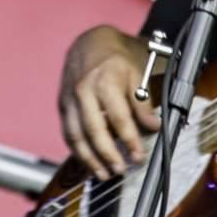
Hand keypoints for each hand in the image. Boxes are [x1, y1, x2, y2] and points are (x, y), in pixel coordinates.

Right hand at [59, 27, 160, 178]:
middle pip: (93, 130)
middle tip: (120, 171)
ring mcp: (69, 99)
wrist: (89, 42)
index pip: (118, 118)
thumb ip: (143, 102)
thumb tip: (154, 126)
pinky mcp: (62, 105)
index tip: (138, 157)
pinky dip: (77, 151)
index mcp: (104, 81)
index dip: (129, 140)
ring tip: (104, 174)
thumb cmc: (115, 58)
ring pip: (75, 135)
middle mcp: (83, 91)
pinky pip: (67, 132)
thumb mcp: (136, 73)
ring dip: (89, 159)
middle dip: (107, 154)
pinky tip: (89, 163)